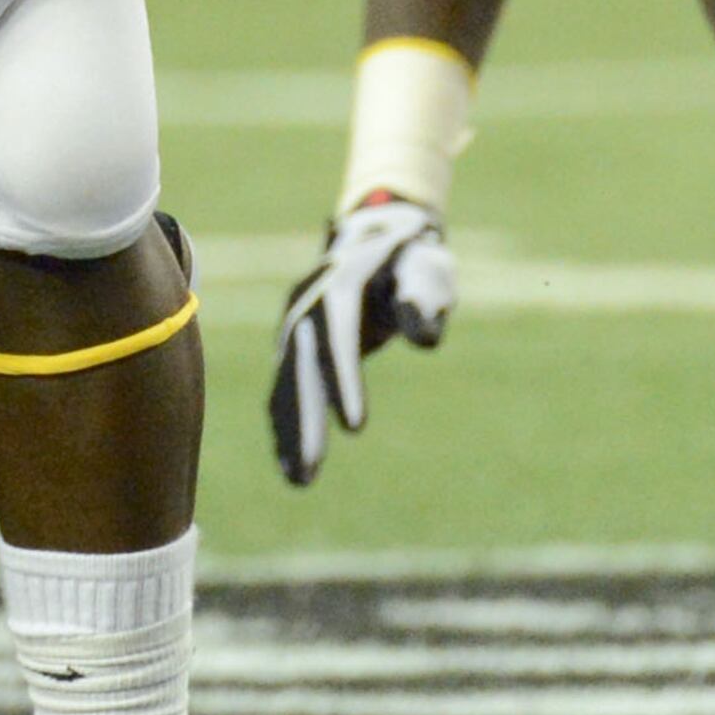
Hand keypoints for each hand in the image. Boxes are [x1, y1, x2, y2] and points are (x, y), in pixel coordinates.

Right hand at [267, 195, 454, 485]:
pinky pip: (286, 387)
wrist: (374, 232)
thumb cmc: (412, 257)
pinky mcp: (296, 343)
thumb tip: (423, 337)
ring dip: (291, 433)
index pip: (338, 339)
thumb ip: (425, 297)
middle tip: (309, 476)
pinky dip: (287, 423)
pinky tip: (290, 463)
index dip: (344, 383)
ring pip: (286, 384)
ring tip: (299, 483)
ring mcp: (295, 324)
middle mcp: (307, 306)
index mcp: (340, 285)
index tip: (354, 428)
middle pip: (302, 370)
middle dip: (305, 424)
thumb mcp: (428, 266)